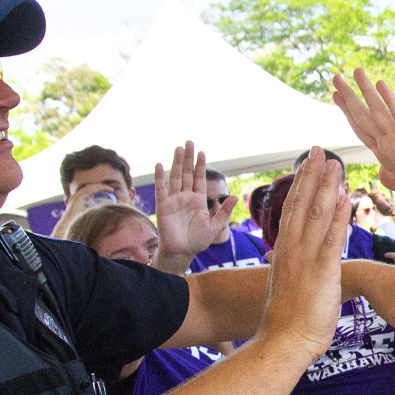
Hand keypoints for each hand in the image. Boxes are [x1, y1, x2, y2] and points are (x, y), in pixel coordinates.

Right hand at [152, 141, 236, 260]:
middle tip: (189, 142)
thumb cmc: (198, 240)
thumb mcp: (215, 226)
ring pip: (175, 177)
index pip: (199, 178)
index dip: (200, 165)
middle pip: (187, 173)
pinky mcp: (163, 206)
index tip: (201, 152)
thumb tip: (235, 196)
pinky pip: (161, 189)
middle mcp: (186, 197)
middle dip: (188, 158)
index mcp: (198, 200)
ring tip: (178, 148)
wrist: (182, 252)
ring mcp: (174, 200)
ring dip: (177, 163)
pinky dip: (160, 177)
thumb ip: (224, 211)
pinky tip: (160, 165)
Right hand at [259, 150, 348, 354]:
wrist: (283, 341)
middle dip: (312, 175)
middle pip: (302, 204)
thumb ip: (288, 270)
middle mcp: (291, 248)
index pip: (292, 209)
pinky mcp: (322, 271)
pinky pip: (332, 237)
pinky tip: (346, 196)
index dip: (301, 185)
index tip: (307, 165)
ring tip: (335, 164)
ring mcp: (306, 258)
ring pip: (317, 214)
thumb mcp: (284, 286)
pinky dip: (340, 216)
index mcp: (283, 250)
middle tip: (320, 151)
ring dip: (327, 187)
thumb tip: (285, 265)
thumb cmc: (286, 321)